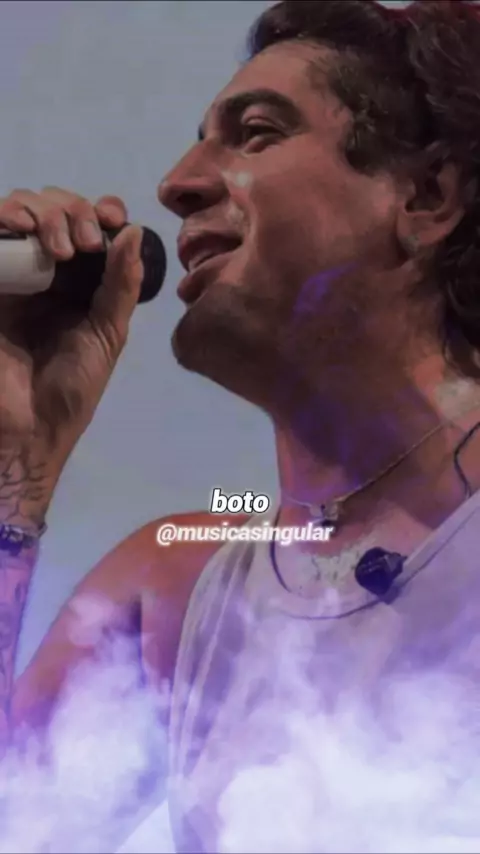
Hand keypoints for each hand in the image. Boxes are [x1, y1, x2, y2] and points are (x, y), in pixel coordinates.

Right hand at [0, 186, 143, 526]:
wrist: (28, 427)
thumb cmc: (71, 387)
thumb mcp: (108, 334)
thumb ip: (120, 283)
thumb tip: (135, 230)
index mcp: (82, 282)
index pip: (91, 224)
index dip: (102, 210)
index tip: (113, 218)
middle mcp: (47, 270)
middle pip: (56, 206)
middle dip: (73, 210)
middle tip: (85, 244)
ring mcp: (14, 272)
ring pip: (22, 209)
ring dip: (44, 211)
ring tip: (60, 247)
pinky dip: (6, 216)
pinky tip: (23, 229)